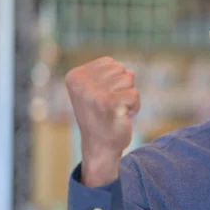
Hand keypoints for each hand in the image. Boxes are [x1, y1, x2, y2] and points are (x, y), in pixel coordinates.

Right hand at [65, 56, 139, 186]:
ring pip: (129, 79)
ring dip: (129, 96)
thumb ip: (113, 76)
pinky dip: (135, 106)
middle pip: (121, 69)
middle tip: (111, 106)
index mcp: (75, 76)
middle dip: (123, 87)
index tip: (103, 98)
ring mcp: (93, 93)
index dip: (114, 80)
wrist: (99, 147)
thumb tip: (131, 72)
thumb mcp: (101, 91)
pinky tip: (123, 116)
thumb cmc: (101, 118)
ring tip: (116, 110)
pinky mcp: (109, 103)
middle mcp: (80, 83)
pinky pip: (135, 94)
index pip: (110, 62)